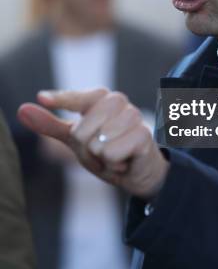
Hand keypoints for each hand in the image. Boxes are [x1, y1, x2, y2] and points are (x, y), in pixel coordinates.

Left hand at [18, 89, 168, 199]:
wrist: (137, 170)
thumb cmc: (107, 149)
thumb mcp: (75, 139)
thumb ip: (51, 124)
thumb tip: (22, 109)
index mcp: (99, 98)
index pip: (76, 98)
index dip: (60, 100)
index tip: (42, 98)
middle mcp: (117, 101)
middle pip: (81, 131)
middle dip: (86, 149)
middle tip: (101, 151)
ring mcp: (132, 115)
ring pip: (97, 144)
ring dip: (102, 158)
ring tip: (114, 155)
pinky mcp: (144, 134)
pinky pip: (112, 153)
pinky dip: (114, 164)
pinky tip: (125, 160)